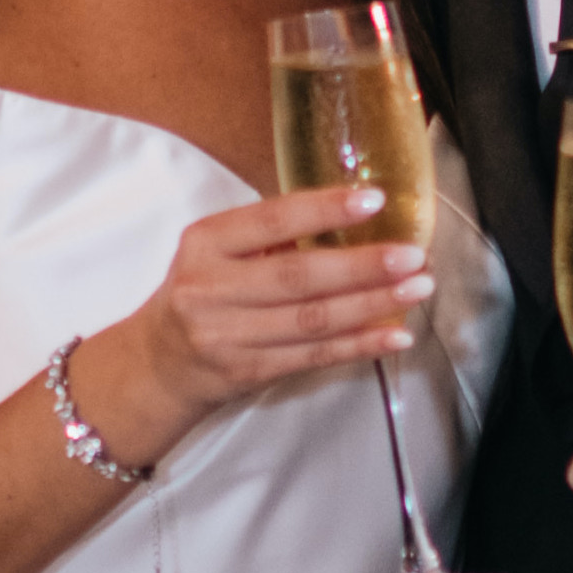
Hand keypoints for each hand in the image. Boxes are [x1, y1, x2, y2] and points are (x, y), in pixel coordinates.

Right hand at [78, 185, 430, 468]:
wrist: (156, 364)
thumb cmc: (200, 296)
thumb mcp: (214, 254)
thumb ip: (267, 237)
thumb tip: (350, 219)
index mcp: (204, 243)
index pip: (271, 220)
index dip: (324, 210)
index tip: (374, 200)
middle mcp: (210, 288)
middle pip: (298, 276)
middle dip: (363, 266)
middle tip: (413, 256)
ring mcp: (227, 335)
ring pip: (312, 320)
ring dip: (372, 305)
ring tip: (416, 289)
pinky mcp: (246, 372)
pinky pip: (314, 355)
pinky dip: (359, 345)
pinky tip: (395, 334)